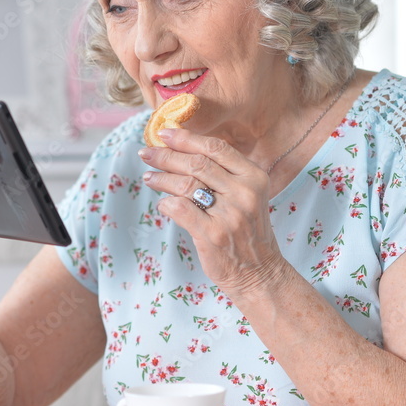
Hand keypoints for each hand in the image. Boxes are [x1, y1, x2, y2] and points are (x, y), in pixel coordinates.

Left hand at [137, 128, 288, 297]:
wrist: (259, 272)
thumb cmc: (246, 231)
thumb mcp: (247, 196)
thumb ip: (223, 174)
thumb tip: (182, 150)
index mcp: (254, 177)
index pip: (216, 148)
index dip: (186, 138)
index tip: (164, 133)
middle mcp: (244, 192)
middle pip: (196, 163)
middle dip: (166, 155)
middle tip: (146, 154)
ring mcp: (229, 213)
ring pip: (185, 184)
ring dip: (161, 179)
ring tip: (149, 178)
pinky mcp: (213, 234)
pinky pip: (179, 208)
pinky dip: (166, 204)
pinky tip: (163, 205)